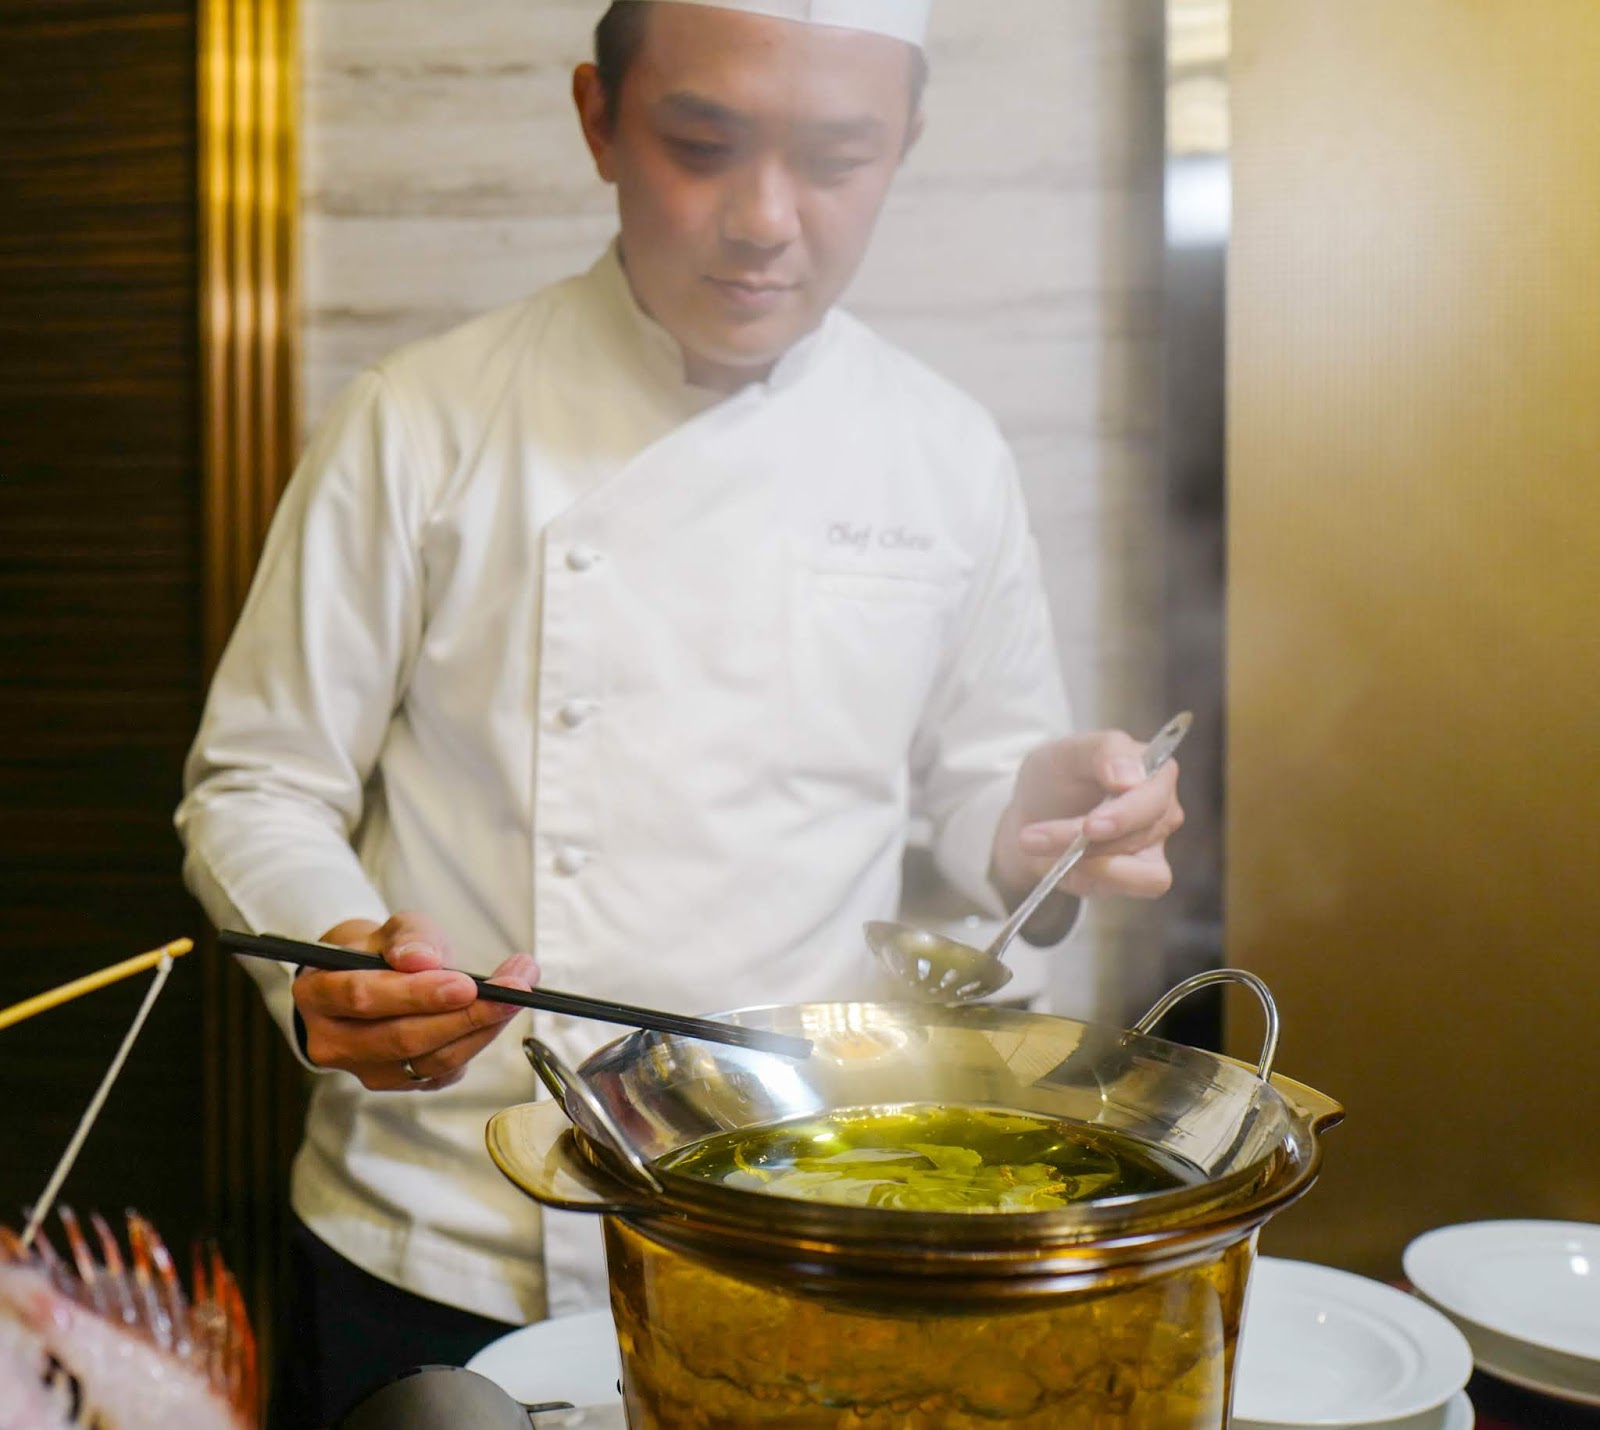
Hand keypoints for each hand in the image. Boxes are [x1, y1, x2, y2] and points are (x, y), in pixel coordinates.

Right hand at [293, 911, 538, 1091]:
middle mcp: (333, 1041)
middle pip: (400, 1038)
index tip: (466, 983)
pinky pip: (442, 1072)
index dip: (417, 994)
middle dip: (464, 1015)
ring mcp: (364, 1069)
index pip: (363, 997)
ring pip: (427, 1061)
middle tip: (513, 989)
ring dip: (481, 1028)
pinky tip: (499, 1014)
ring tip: (519, 991)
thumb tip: (422, 959)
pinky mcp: (398, 1083)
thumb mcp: (392, 929)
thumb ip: (408, 938)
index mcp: (317, 993)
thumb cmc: (381, 950)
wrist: (371, 978)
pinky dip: (476, 1043)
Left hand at [991, 729, 1184, 927]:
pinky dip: (1095, 879)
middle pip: (1141, 831)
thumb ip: (1104, 751)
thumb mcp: (1067, 752)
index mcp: (1153, 768)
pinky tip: (1064, 866)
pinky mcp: (1140, 875)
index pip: (1156, 791)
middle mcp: (1162, 807)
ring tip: (1035, 844)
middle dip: (1083, 837)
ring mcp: (1154, 844)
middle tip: (1034, 837)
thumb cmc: (1055, 778)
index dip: (1125, 813)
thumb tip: (1133, 777)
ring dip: (1081, 859)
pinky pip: (1134, 886)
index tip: (1089, 826)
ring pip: (1135, 865)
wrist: (1031, 816)